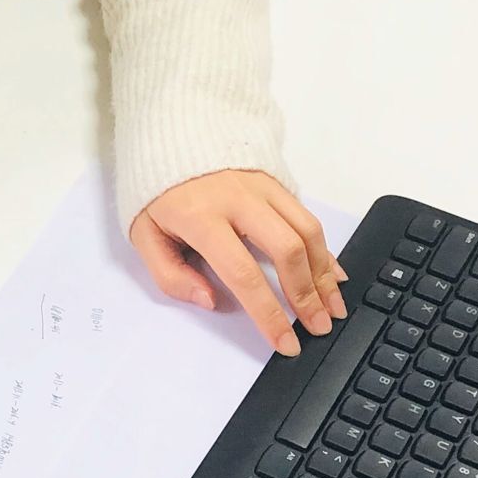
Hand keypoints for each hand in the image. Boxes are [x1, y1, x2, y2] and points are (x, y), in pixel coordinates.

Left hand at [130, 170, 347, 355]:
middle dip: (307, 295)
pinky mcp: (275, 180)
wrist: (169, 135)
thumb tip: (210, 301)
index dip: (268, 313)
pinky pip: (307, 216)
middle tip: (319, 327)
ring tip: (333, 307)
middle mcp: (238, 199)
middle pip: (286, 249)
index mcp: (201, 217)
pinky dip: (325, 249)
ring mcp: (261, 186)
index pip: (242, 273)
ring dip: (324, 274)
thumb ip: (170, 275)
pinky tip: (334, 275)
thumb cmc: (156, 194)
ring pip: (306, 231)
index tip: (285, 343)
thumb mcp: (143, 235)